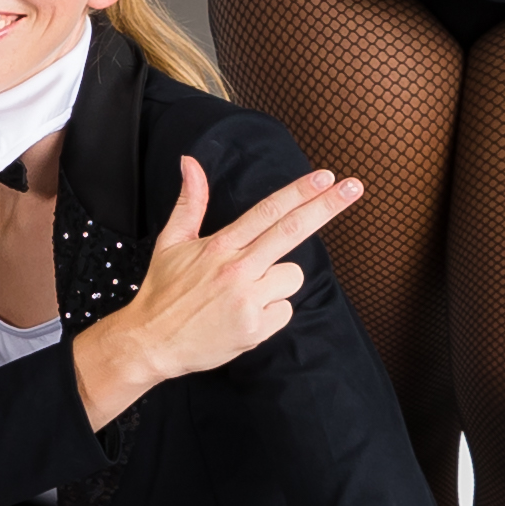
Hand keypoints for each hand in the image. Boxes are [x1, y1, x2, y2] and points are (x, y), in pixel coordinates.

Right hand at [73, 154, 362, 425]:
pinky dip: (270, 314)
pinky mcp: (255, 328)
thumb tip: (190, 162)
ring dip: (277, 283)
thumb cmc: (163, 292)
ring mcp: (247, 299)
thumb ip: (190, 202)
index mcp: (219, 245)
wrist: (150, 343)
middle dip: (326, 206)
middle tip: (354, 186)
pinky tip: (243, 316)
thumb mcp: (171, 242)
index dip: (299, 191)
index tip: (325, 176)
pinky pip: (284, 311)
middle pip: (292, 231)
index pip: (267, 211)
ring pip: (292, 277)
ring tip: (243, 294)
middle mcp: (236, 268)